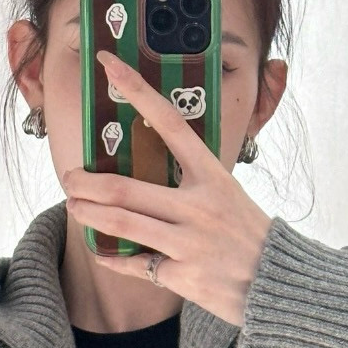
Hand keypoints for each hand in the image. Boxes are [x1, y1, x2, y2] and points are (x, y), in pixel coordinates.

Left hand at [59, 49, 272, 327]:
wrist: (279, 284)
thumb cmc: (249, 236)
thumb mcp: (228, 195)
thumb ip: (192, 181)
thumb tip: (147, 169)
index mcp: (212, 176)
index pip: (169, 122)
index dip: (137, 89)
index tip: (109, 63)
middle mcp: (199, 206)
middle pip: (124, 187)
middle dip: (85, 182)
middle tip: (68, 179)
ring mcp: (189, 243)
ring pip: (121, 223)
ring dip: (88, 214)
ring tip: (74, 207)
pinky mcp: (183, 277)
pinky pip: (134, 264)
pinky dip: (112, 257)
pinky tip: (102, 251)